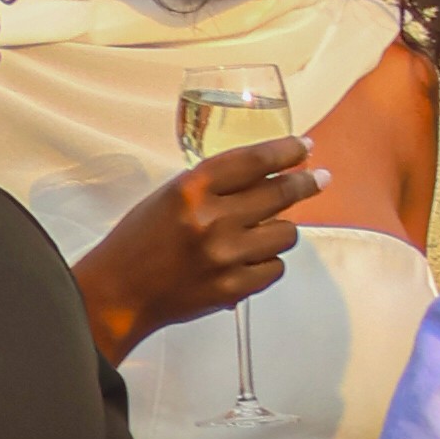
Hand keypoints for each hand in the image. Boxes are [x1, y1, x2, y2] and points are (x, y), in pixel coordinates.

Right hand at [73, 145, 320, 363]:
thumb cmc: (140, 240)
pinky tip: (249, 260)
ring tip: (262, 232)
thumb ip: (215, 185)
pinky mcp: (233, 289)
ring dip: (280, 230)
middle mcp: (212, 220)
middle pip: (280, 193)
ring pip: (286, 234)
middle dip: (305, 184)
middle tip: (319, 179)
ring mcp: (226, 257)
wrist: (120, 292)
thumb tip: (267, 173)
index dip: (287, 151)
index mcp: (192, 189)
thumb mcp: (171, 195)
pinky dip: (267, 263)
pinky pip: (275, 269)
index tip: (305, 146)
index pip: (255, 160)